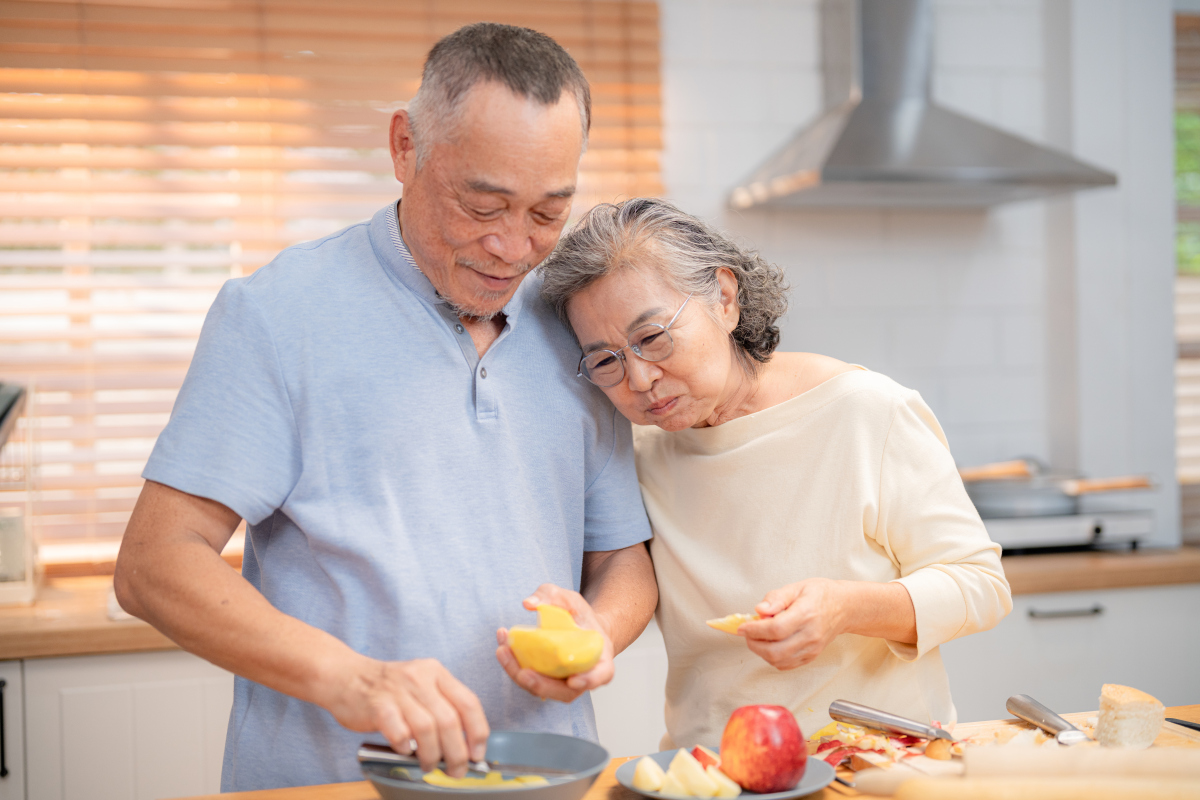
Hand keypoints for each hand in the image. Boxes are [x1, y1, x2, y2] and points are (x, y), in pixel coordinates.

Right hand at [325, 656, 489, 776]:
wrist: (345, 676)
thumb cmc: (388, 688)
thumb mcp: (421, 685)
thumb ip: (441, 707)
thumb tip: (465, 745)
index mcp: (437, 672)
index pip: (468, 702)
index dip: (478, 732)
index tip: (477, 753)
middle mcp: (420, 678)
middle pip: (449, 721)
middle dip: (457, 753)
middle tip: (456, 770)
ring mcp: (398, 691)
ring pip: (427, 729)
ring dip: (432, 755)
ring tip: (429, 765)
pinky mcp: (378, 705)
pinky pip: (399, 733)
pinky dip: (405, 747)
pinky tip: (404, 750)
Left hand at [495, 583, 615, 702]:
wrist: (580, 626)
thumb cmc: (580, 615)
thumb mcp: (570, 598)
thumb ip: (551, 595)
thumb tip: (529, 603)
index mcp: (600, 659)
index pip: (600, 675)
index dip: (588, 680)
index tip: (573, 680)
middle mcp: (583, 677)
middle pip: (565, 691)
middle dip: (542, 684)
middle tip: (523, 672)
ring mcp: (562, 683)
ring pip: (542, 689)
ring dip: (519, 674)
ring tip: (503, 649)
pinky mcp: (544, 681)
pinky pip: (529, 680)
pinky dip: (514, 666)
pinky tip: (502, 645)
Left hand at [737, 579, 847, 669]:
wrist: (844, 607)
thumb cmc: (821, 595)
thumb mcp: (797, 587)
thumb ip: (776, 598)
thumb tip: (760, 610)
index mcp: (806, 614)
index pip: (776, 629)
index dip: (754, 630)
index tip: (743, 626)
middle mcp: (810, 635)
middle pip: (776, 651)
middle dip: (754, 644)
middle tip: (747, 633)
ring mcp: (812, 648)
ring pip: (779, 661)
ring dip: (761, 652)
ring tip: (758, 638)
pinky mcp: (811, 656)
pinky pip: (786, 665)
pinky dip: (772, 658)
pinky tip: (770, 645)